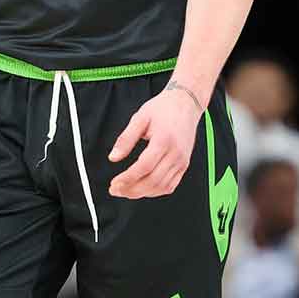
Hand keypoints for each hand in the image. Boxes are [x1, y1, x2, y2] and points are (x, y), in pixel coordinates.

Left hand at [107, 82, 201, 198]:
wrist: (185, 104)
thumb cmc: (162, 109)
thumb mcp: (139, 118)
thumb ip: (126, 139)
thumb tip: (113, 158)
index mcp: (164, 140)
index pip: (144, 167)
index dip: (128, 178)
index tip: (114, 183)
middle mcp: (176, 153)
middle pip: (153, 180)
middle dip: (132, 189)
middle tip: (115, 190)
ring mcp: (182, 161)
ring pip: (162, 186)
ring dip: (142, 193)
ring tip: (126, 191)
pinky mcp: (184, 165)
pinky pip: (171, 185)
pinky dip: (155, 191)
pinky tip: (142, 189)